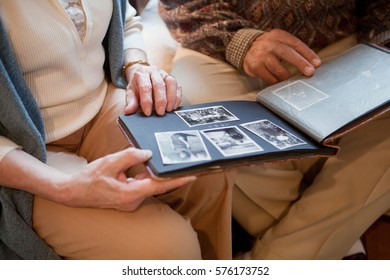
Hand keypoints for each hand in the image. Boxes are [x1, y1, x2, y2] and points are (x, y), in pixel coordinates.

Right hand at [57, 148, 195, 210]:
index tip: (192, 175)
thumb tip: (148, 153)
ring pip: (148, 185)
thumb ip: (130, 156)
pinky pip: (141, 186)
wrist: (73, 192)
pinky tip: (148, 165)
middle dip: (169, 174)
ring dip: (156, 174)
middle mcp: (133, 200)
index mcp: (129, 194)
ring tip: (168, 161)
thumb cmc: (89, 178)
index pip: (159, 186)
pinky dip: (146, 176)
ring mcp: (130, 201)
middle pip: (156, 185)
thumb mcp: (109, 162)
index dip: (177, 180)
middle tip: (184, 162)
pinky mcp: (128, 198)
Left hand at [124, 64, 181, 115]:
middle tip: (160, 112)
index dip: (147, 100)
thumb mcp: (131, 93)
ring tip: (168, 109)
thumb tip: (128, 110)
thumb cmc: (138, 87)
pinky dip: (177, 97)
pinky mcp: (173, 78)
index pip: (145, 87)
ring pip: (171, 83)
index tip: (148, 112)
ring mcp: (164, 73)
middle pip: (159, 84)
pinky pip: (178, 86)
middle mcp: (153, 71)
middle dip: (160, 100)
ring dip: (171, 98)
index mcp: (141, 73)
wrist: (144, 77)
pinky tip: (174, 106)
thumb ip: (131, 101)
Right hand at [242, 29, 321, 83]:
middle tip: (310, 72)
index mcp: (278, 35)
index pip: (296, 44)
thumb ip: (293, 49)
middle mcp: (269, 44)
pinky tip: (280, 82)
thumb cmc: (269, 47)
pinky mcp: (255, 67)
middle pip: (288, 54)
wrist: (245, 48)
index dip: (308, 54)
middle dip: (301, 63)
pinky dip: (277, 81)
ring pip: (278, 69)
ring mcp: (261, 55)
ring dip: (288, 77)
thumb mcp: (279, 41)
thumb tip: (311, 64)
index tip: (317, 63)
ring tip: (293, 81)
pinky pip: (270, 77)